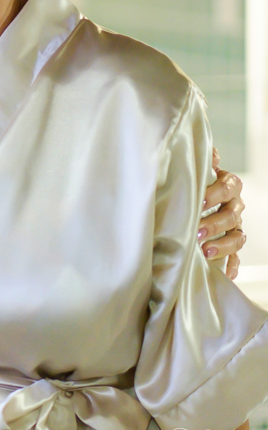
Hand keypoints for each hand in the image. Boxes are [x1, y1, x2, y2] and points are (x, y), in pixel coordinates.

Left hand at [199, 148, 246, 279]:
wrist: (193, 196)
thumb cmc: (193, 181)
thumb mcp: (196, 168)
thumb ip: (202, 160)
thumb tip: (211, 155)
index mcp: (228, 185)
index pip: (229, 187)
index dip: (216, 193)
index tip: (200, 200)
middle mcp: (235, 207)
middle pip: (232, 215)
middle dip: (215, 224)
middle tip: (197, 231)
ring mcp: (234, 227)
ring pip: (237, 237)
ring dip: (222, 245)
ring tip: (205, 251)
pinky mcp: (230, 246)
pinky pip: (236, 258)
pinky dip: (231, 266)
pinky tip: (225, 274)